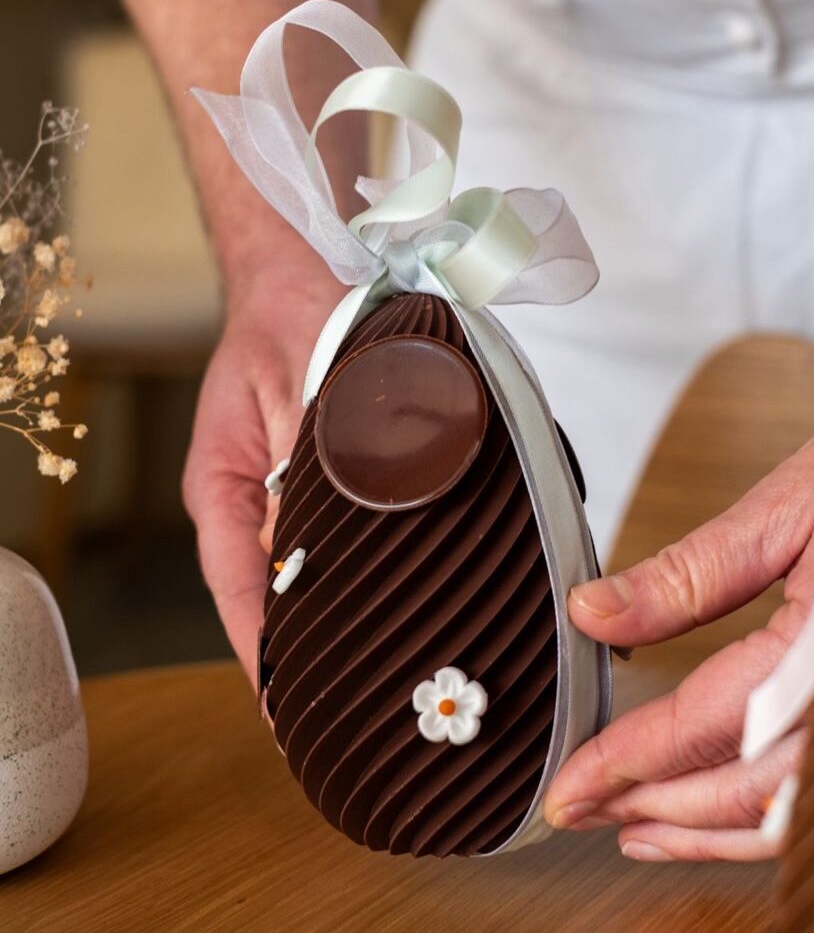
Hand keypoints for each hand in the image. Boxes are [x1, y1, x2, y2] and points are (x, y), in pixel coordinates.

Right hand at [182, 254, 344, 682]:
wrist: (309, 282)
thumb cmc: (285, 326)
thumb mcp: (287, 389)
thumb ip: (305, 455)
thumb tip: (320, 525)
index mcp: (225, 490)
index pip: (239, 587)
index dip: (261, 650)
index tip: (284, 706)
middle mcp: (261, 503)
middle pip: (281, 593)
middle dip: (311, 651)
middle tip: (347, 708)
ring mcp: (300, 495)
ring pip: (321, 571)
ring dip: (348, 615)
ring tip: (384, 673)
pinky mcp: (345, 481)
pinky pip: (359, 537)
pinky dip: (378, 569)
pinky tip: (412, 596)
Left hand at [543, 395, 813, 861]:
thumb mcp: (787, 506)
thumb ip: (688, 574)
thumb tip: (594, 613)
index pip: (710, 727)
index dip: (631, 763)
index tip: (570, 788)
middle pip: (747, 790)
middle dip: (654, 808)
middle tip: (581, 808)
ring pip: (792, 811)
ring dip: (706, 829)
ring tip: (633, 827)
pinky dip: (765, 815)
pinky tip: (719, 813)